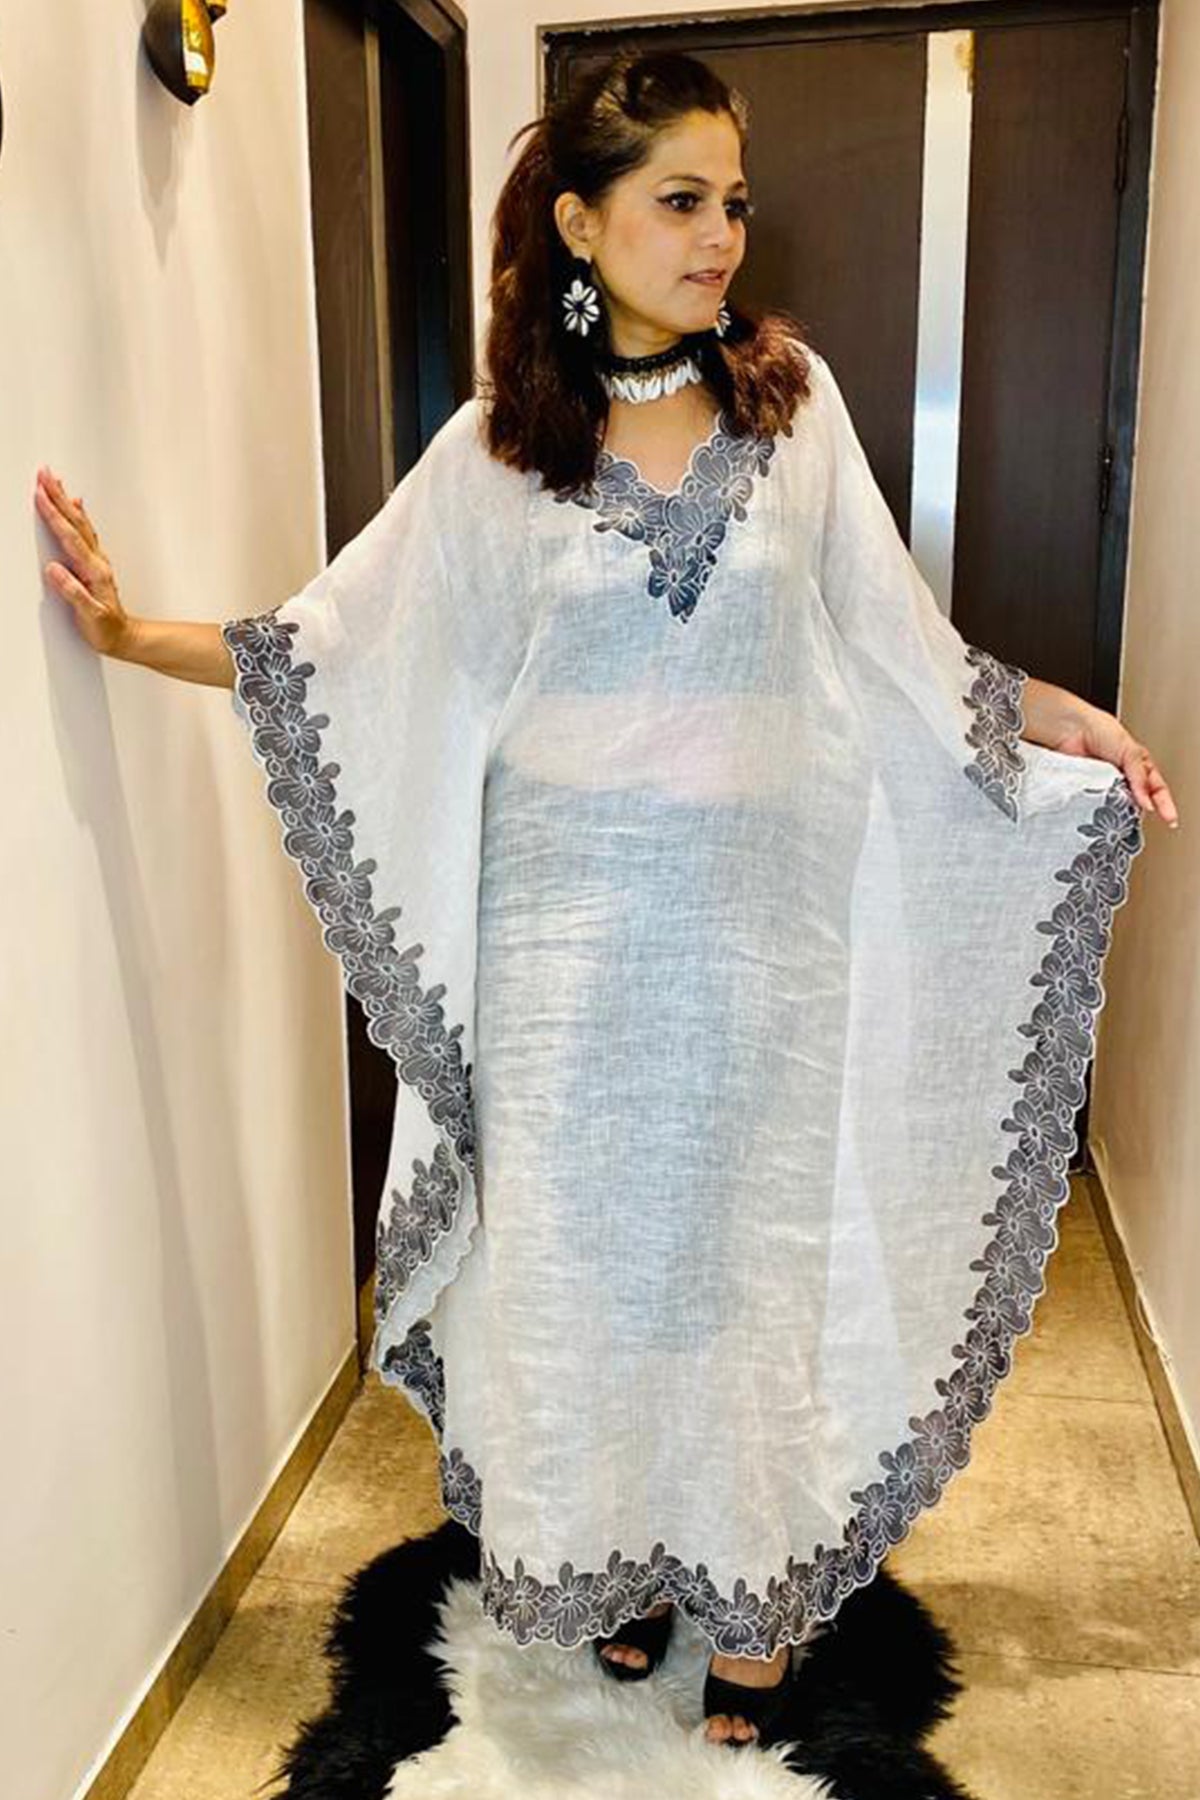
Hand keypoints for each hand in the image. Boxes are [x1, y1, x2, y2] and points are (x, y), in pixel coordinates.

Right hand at [34, 467, 133, 658]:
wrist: (124, 637)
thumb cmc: (106, 629)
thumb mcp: (90, 616)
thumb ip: (73, 592)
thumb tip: (55, 570)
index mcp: (93, 570)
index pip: (69, 537)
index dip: (53, 514)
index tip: (40, 494)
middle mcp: (97, 561)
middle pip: (75, 522)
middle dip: (58, 496)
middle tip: (45, 474)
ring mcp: (96, 560)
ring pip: (80, 523)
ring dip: (66, 501)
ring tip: (55, 482)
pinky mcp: (94, 563)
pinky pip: (85, 532)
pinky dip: (78, 515)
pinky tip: (75, 505)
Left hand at [1055, 698, 1178, 830]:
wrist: (1071, 728)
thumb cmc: (1101, 731)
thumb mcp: (1130, 752)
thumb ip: (1140, 777)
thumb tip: (1147, 801)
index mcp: (1139, 767)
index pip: (1157, 790)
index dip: (1164, 805)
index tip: (1169, 819)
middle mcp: (1123, 779)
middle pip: (1137, 802)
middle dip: (1138, 811)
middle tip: (1136, 818)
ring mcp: (1105, 787)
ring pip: (1117, 807)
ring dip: (1118, 812)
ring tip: (1118, 815)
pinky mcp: (1087, 792)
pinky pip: (1096, 805)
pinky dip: (1099, 809)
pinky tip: (1100, 812)